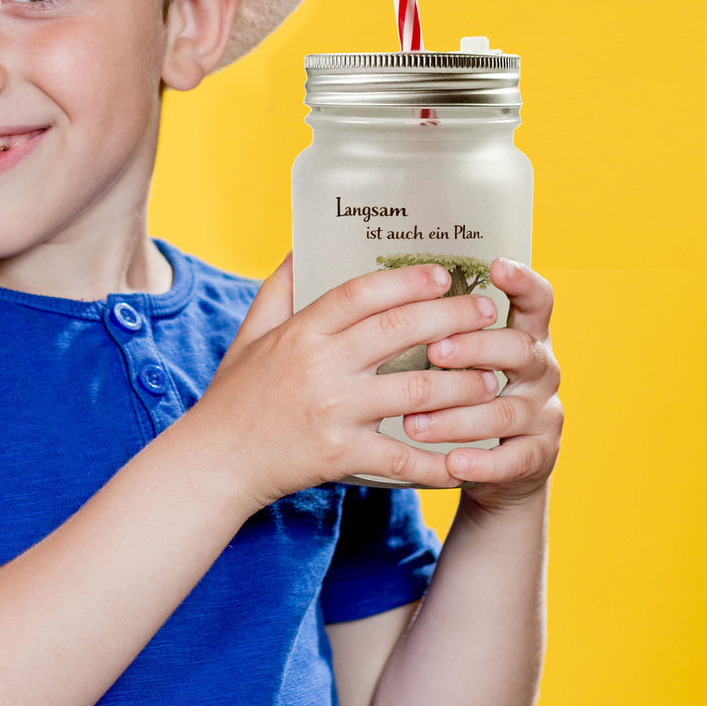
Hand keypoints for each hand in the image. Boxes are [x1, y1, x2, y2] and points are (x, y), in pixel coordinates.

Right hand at [189, 256, 504, 510]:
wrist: (215, 461)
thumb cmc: (235, 393)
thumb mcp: (251, 332)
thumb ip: (280, 287)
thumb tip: (303, 243)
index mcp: (301, 332)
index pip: (360, 294)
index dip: (406, 280)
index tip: (444, 274)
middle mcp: (320, 367)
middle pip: (398, 332)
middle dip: (451, 318)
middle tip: (486, 312)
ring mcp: (333, 412)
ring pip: (414, 393)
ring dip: (461, 385)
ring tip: (491, 378)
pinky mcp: (340, 456)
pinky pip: (400, 457)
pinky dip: (436, 462)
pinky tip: (465, 459)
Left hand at [407, 258, 561, 510]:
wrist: (500, 467)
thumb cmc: (469, 396)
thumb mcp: (467, 358)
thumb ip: (447, 328)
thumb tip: (397, 290)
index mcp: (526, 337)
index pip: (537, 301)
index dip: (523, 281)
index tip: (498, 264)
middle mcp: (541, 372)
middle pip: (519, 349)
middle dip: (476, 347)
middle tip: (435, 351)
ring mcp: (543, 416)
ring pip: (505, 410)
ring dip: (457, 416)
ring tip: (412, 423)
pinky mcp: (537, 458)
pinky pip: (512, 460)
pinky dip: (481, 462)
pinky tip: (451, 463)